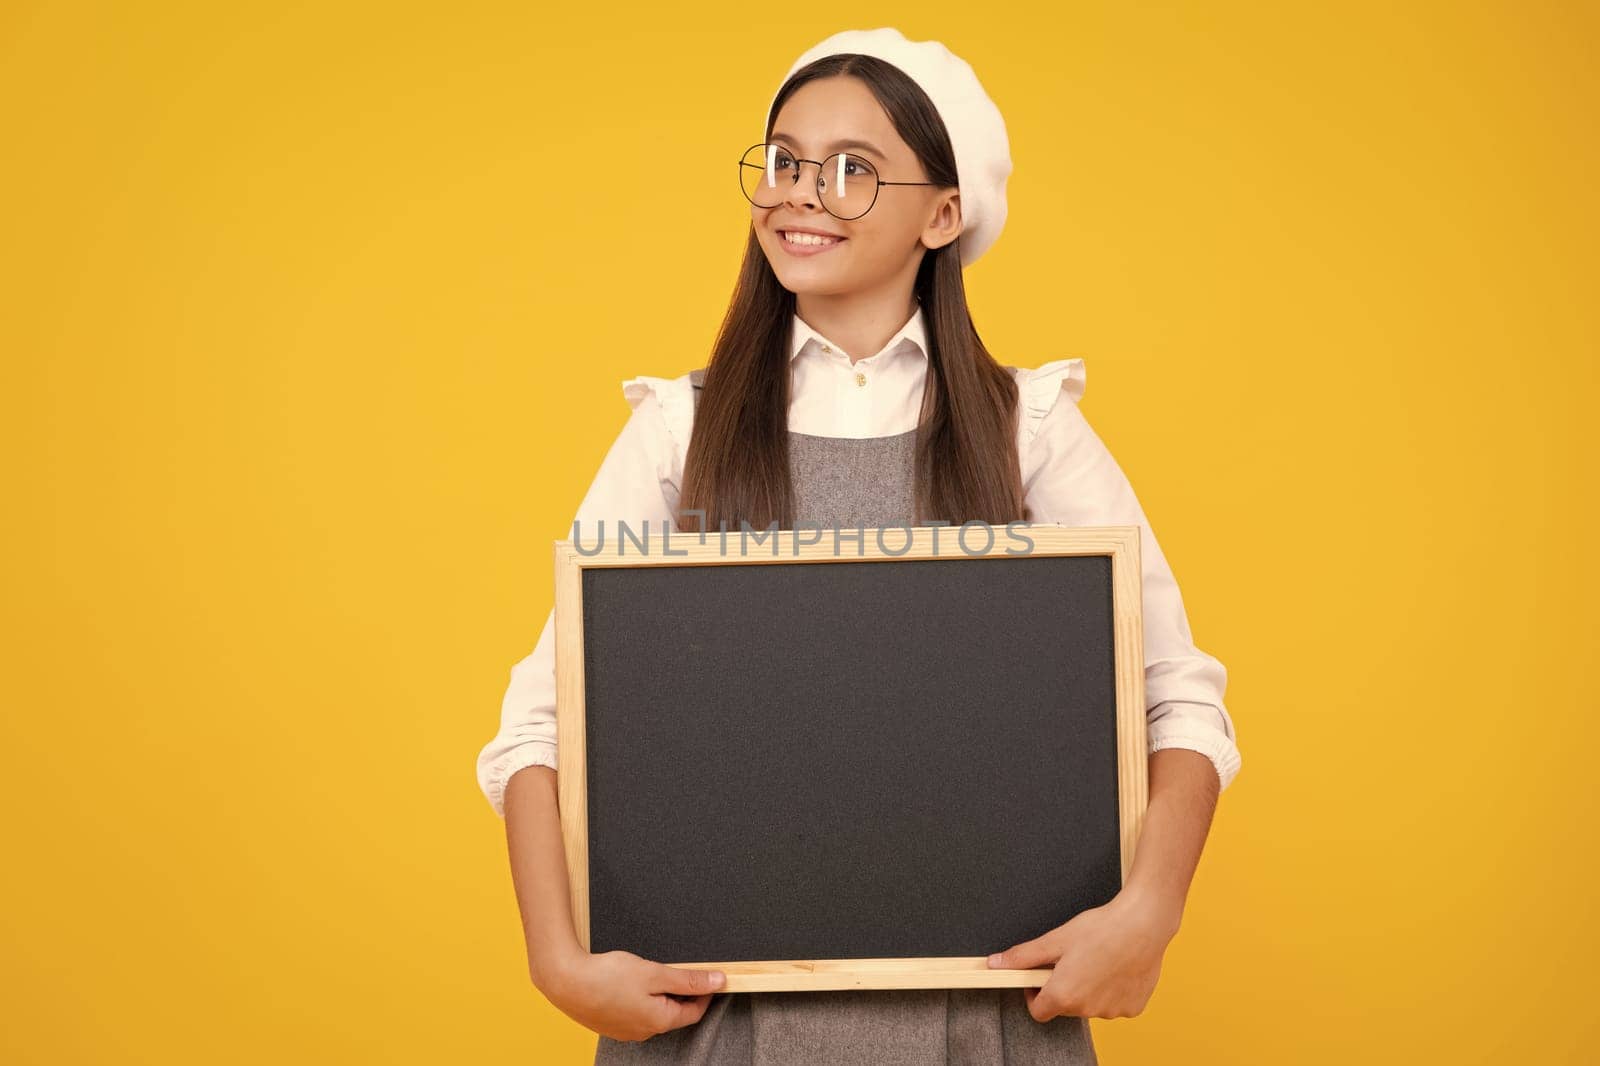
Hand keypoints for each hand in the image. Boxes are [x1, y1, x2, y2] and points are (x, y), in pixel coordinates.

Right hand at [542, 948, 726, 1041]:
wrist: (565, 981)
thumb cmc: (607, 976)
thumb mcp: (655, 973)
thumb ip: (688, 979)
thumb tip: (719, 981)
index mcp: (659, 1021)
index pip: (694, 1011)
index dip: (704, 991)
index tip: (707, 974)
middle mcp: (644, 1032)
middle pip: (674, 1012)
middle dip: (680, 991)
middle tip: (675, 968)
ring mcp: (625, 1031)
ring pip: (653, 1012)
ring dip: (659, 994)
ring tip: (649, 972)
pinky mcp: (611, 1024)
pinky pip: (635, 1012)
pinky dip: (640, 998)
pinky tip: (629, 982)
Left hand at [986, 890, 1177, 1021]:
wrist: (1144, 923)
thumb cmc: (1102, 928)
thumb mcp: (1056, 939)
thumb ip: (1023, 956)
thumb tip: (995, 963)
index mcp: (1064, 996)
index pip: (1038, 1011)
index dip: (1034, 994)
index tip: (1040, 977)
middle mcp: (1088, 1010)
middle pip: (1065, 1006)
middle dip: (1063, 986)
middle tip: (1072, 959)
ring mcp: (1112, 1012)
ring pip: (1090, 1005)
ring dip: (1088, 988)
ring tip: (1098, 959)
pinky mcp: (1133, 1008)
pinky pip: (1114, 1003)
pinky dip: (1112, 990)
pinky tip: (1116, 967)